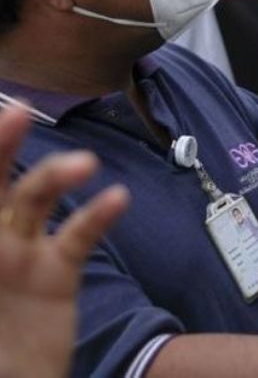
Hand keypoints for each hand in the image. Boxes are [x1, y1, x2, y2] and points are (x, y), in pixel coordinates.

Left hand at [0, 106, 129, 377]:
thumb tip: (1, 216)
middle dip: (3, 145)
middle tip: (18, 113)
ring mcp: (21, 253)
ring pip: (37, 201)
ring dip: (59, 176)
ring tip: (85, 164)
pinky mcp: (56, 273)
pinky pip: (78, 237)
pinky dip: (99, 216)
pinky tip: (117, 198)